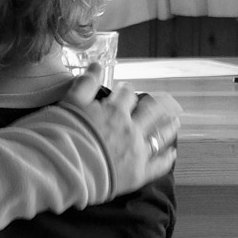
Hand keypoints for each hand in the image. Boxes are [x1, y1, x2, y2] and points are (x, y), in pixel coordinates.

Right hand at [63, 78, 179, 189]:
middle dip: (155, 106)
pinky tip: (171, 154)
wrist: (63, 168)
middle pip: (150, 112)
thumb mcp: (70, 102)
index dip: (125, 91)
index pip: (126, 95)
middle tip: (162, 103)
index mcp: (115, 111)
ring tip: (175, 122)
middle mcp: (131, 129)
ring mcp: (137, 152)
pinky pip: (158, 165)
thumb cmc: (63, 135)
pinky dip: (166, 159)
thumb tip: (97, 64)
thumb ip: (86, 84)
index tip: (124, 91)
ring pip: (159, 136)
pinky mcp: (138, 174)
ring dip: (168, 127)